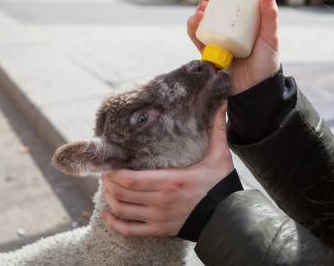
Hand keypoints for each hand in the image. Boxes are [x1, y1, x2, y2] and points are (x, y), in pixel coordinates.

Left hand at [101, 103, 232, 237]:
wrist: (228, 215)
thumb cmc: (221, 184)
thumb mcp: (220, 155)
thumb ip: (218, 128)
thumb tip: (222, 102)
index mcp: (171, 181)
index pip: (132, 180)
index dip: (114, 174)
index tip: (109, 164)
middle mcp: (161, 200)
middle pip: (122, 194)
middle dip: (109, 183)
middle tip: (105, 173)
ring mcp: (159, 217)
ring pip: (122, 210)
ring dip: (110, 199)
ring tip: (108, 188)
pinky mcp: (160, 230)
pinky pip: (130, 230)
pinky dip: (115, 223)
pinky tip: (109, 215)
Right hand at [187, 0, 280, 94]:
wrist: (255, 90)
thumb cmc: (267, 62)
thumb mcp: (270, 36)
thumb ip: (270, 15)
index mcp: (246, 20)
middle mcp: (231, 27)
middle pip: (217, 6)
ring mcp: (218, 38)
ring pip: (204, 18)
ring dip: (200, 9)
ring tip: (204, 8)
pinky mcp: (208, 51)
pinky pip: (196, 36)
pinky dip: (193, 26)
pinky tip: (196, 20)